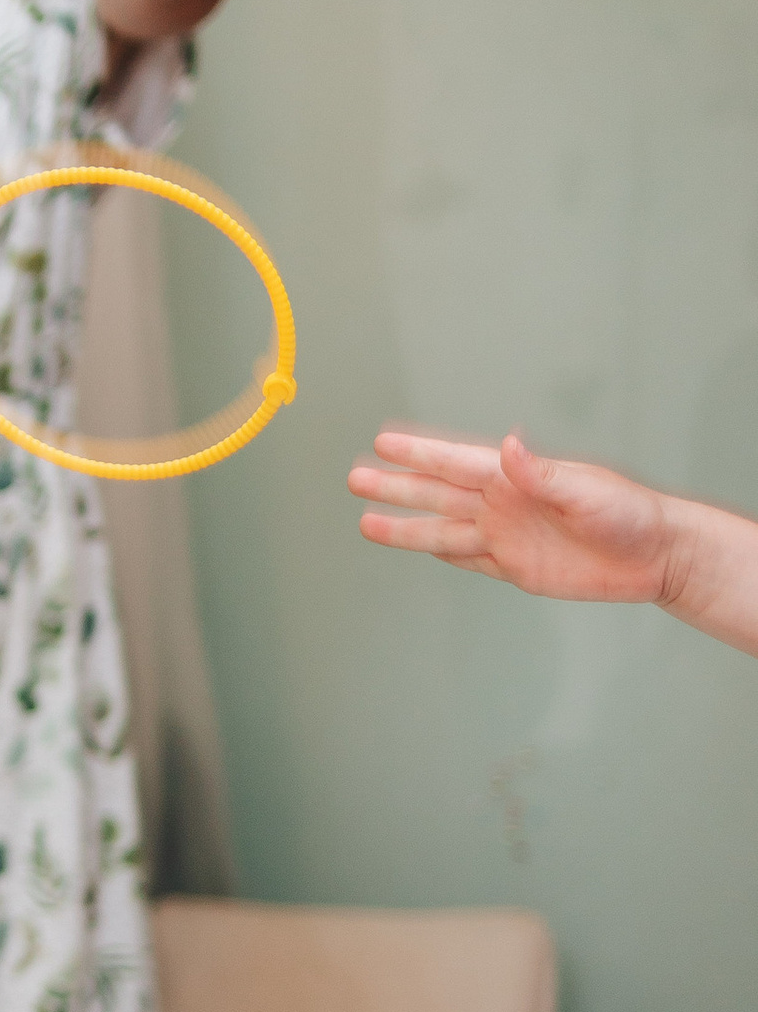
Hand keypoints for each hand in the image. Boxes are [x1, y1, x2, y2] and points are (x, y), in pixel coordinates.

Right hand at [348, 427, 676, 604]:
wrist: (656, 557)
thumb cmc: (630, 515)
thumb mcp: (587, 492)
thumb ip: (542, 475)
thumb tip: (509, 448)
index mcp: (516, 481)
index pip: (455, 464)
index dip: (419, 454)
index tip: (382, 443)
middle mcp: (503, 506)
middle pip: (437, 495)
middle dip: (396, 487)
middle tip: (354, 478)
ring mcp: (506, 537)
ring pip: (442, 531)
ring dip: (405, 527)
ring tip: (366, 522)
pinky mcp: (516, 568)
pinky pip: (470, 560)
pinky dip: (443, 553)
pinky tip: (421, 545)